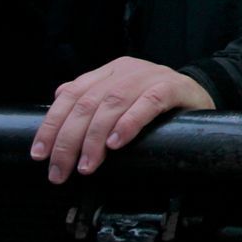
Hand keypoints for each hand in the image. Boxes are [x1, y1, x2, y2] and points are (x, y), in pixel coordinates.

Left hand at [31, 56, 213, 182]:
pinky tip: (118, 142)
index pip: (71, 94)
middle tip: (61, 170)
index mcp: (110, 71)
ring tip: (87, 164)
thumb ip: (92, 100)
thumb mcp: (121, 100)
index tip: (40, 154)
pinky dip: (130, 122)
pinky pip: (149, 102)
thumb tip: (58, 104)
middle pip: (88, 102)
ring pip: (113, 103)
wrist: (200, 94)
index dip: (52, 124)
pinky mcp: (174, 87)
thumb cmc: (157, 104)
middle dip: (69, 140)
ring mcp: (151, 76)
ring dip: (95, 137)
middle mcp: (126, 70)